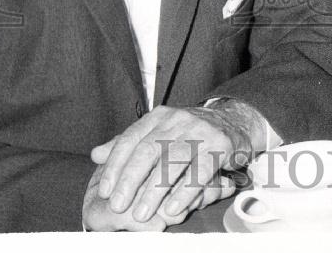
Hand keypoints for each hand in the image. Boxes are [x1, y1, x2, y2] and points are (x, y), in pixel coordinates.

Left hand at [89, 100, 261, 223]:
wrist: (234, 122)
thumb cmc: (189, 134)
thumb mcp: (159, 133)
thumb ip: (128, 144)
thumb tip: (96, 155)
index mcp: (159, 117)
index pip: (131, 139)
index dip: (115, 165)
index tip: (105, 190)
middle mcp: (179, 121)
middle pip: (150, 149)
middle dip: (131, 180)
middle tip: (118, 205)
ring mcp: (201, 132)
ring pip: (173, 161)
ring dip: (155, 191)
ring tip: (141, 214)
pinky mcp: (220, 146)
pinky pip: (200, 172)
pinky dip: (184, 192)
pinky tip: (172, 209)